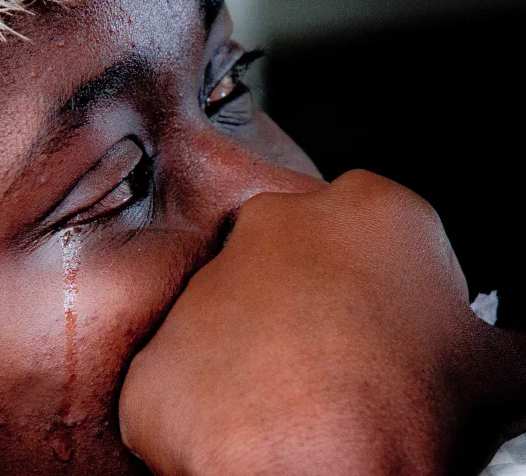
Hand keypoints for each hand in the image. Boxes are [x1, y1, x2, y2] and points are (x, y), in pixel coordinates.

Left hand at [119, 170, 525, 475]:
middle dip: (306, 311)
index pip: (369, 237)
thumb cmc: (416, 413)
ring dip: (252, 358)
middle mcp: (271, 228)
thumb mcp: (494, 367)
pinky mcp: (155, 356)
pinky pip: (179, 381)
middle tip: (334, 373)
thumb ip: (497, 338)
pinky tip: (245, 435)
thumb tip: (507, 350)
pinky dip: (205, 409)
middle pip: (288, 268)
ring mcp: (202, 287)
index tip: (385, 332)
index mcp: (365, 209)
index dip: (381, 289)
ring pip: (228, 321)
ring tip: (290, 411)